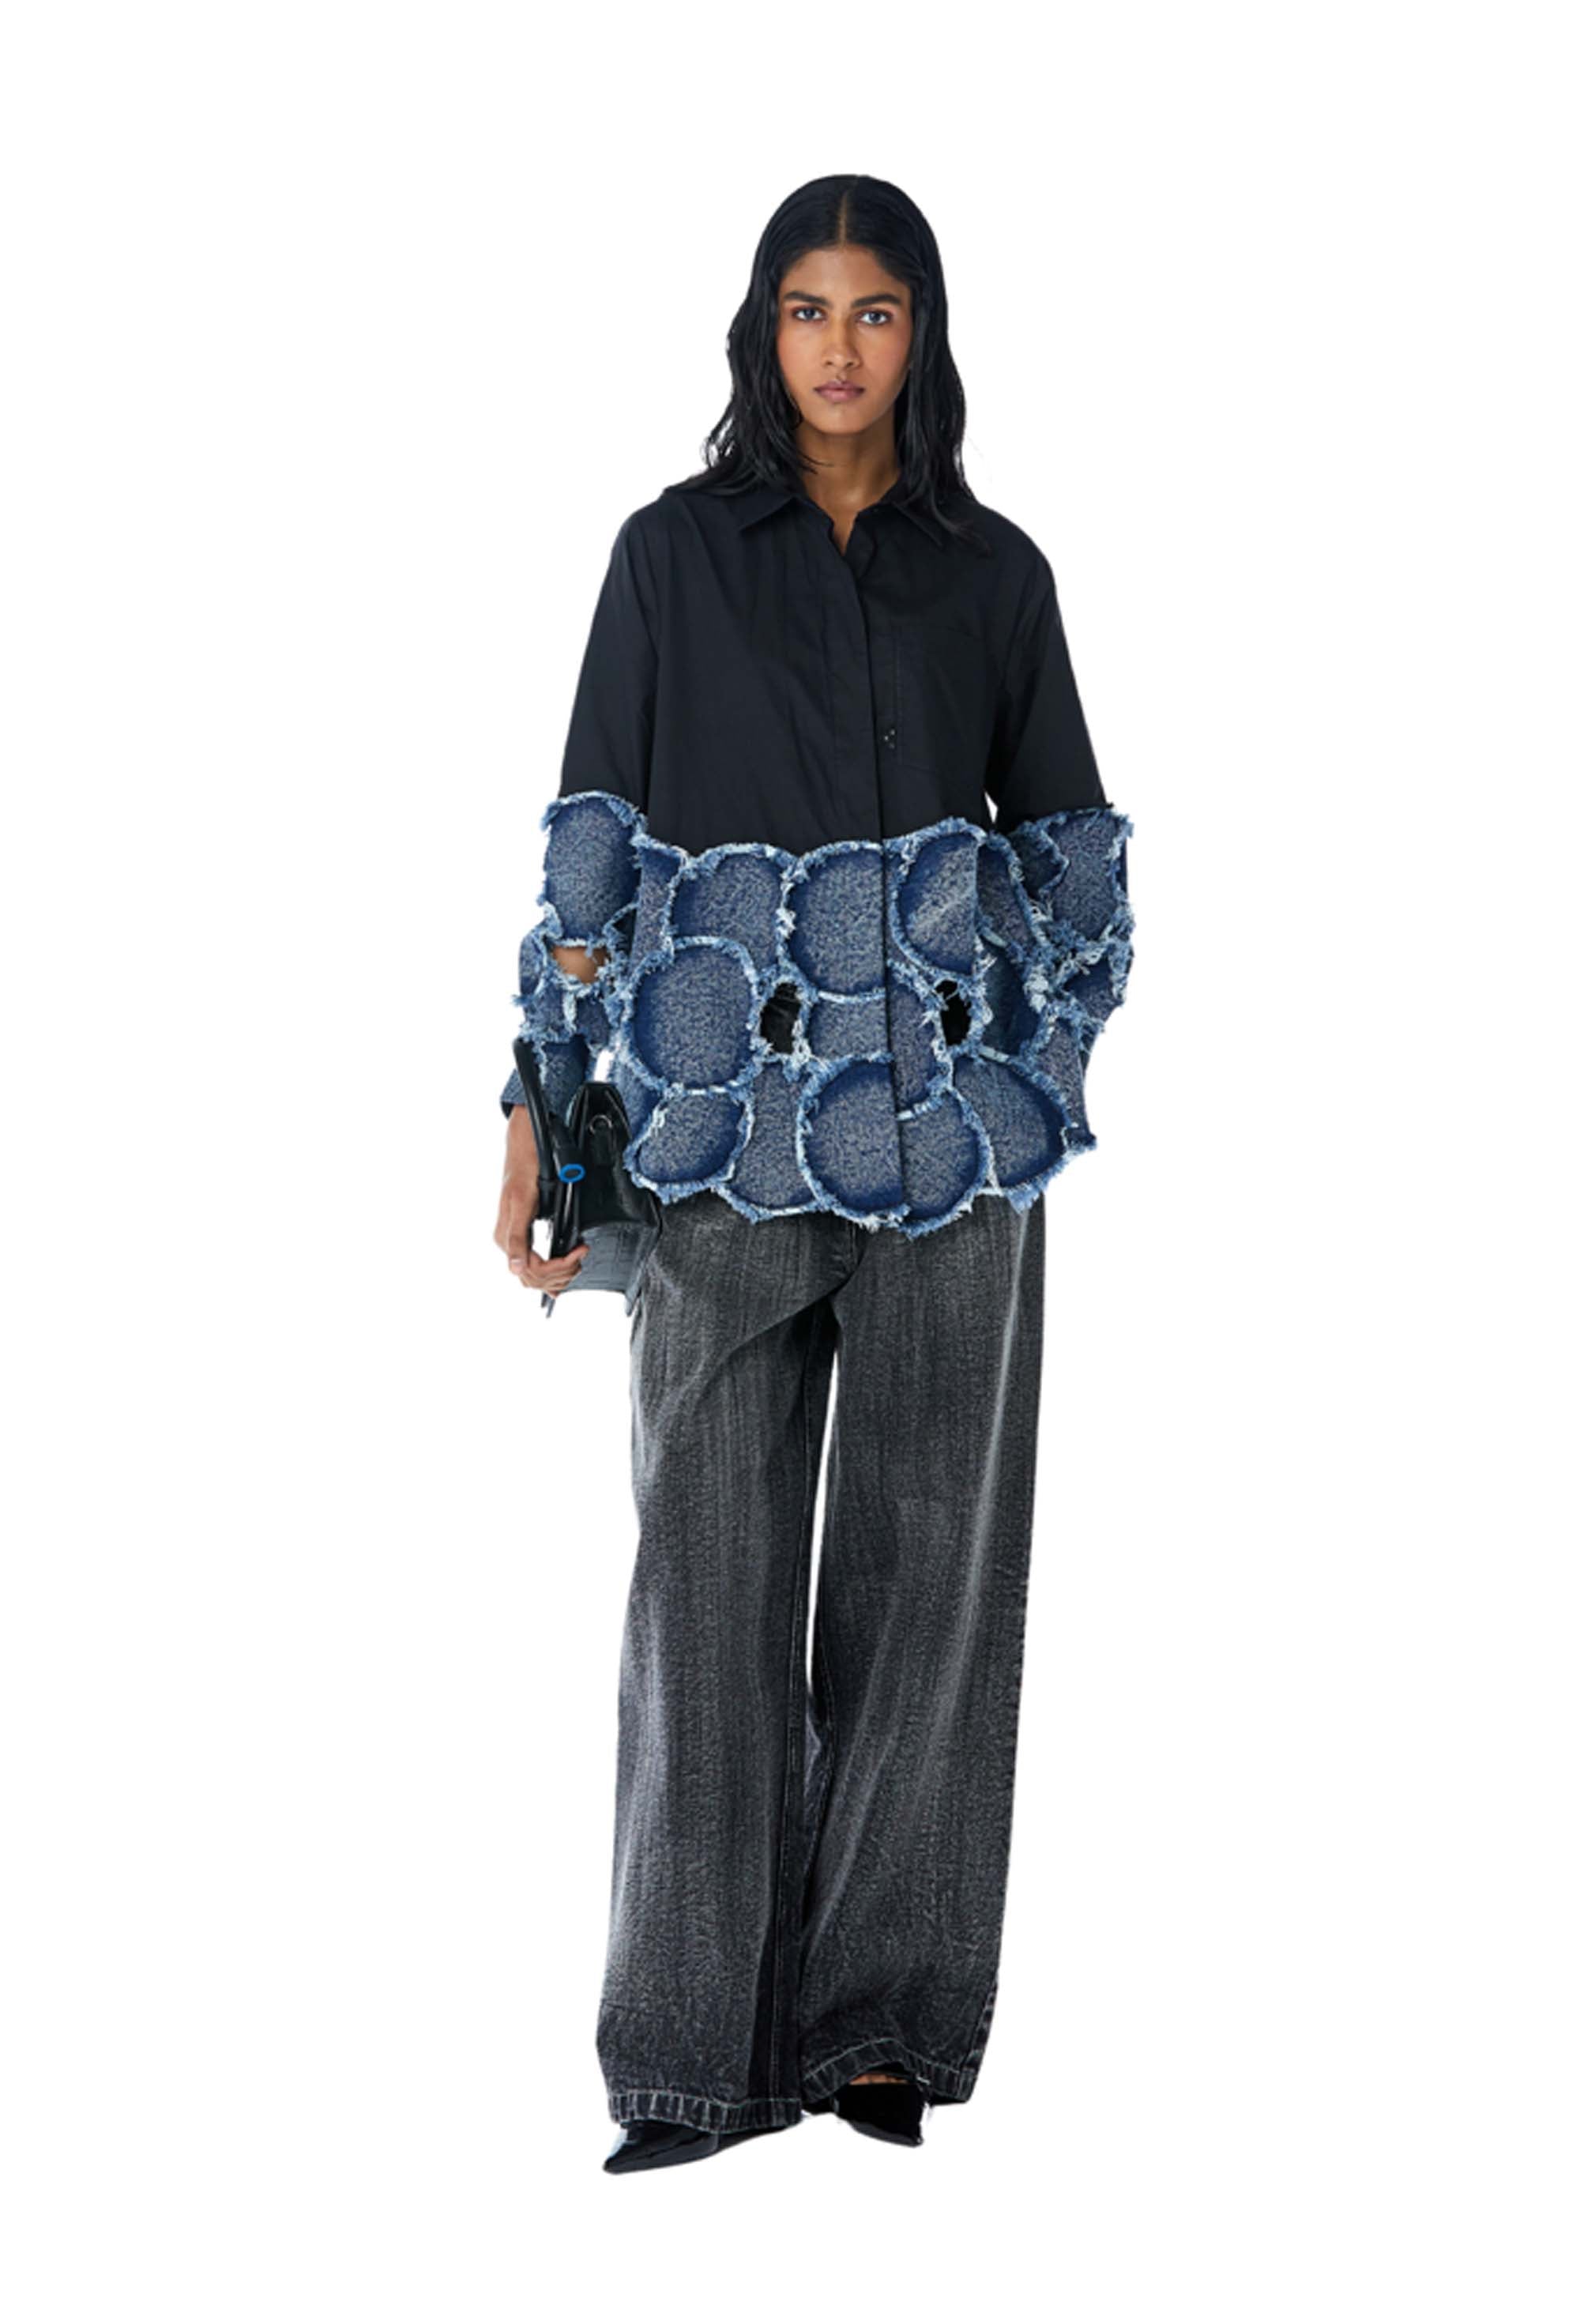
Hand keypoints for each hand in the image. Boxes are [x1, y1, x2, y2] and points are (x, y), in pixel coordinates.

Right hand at [494, 1106, 588, 1291]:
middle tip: (581, 1254)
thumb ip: (517, 1237)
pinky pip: (534, 1265)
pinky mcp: (523, 1234)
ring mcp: (515, 1239)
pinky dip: (551, 1272)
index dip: (559, 1266)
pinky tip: (562, 1273)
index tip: (579, 1250)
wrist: (525, 1148)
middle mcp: (508, 1242)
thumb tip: (515, 1268)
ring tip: (576, 1258)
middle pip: (534, 1278)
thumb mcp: (522, 1202)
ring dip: (559, 1274)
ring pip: (535, 1276)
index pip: (533, 1271)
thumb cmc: (524, 1169)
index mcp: (506, 1237)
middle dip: (562, 1272)